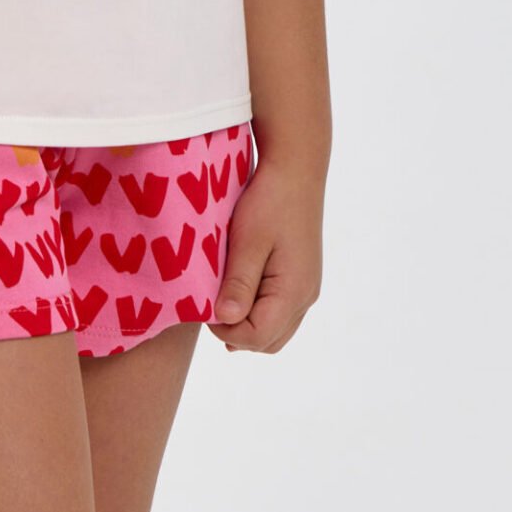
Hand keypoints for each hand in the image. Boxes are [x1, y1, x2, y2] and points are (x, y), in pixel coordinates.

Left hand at [208, 153, 324, 354]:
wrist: (296, 169)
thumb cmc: (269, 201)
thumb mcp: (248, 240)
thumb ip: (238, 283)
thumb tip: (224, 320)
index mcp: (293, 291)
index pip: (257, 337)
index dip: (226, 331)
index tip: (203, 308)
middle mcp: (306, 296)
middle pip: (269, 341)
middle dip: (237, 334)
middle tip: (208, 309)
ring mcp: (307, 288)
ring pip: (276, 330)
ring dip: (248, 326)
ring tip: (220, 305)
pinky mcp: (302, 277)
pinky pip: (281, 312)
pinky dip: (259, 313)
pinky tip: (238, 296)